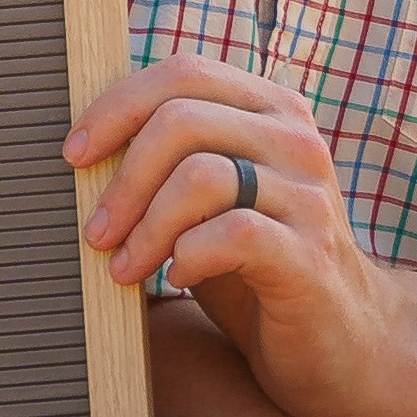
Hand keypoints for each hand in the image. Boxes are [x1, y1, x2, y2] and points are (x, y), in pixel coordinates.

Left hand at [65, 56, 416, 416]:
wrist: (341, 343)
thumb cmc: (257, 267)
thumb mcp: (212, 200)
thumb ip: (172, 160)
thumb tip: (82, 142)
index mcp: (272, 108)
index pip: (184, 72)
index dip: (117, 106)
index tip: (75, 156)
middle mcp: (297, 138)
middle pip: (182, 118)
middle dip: (122, 178)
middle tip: (94, 232)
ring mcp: (309, 194)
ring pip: (200, 175)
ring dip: (145, 225)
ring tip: (124, 267)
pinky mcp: (312, 253)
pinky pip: (232, 233)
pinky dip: (188, 255)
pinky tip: (179, 278)